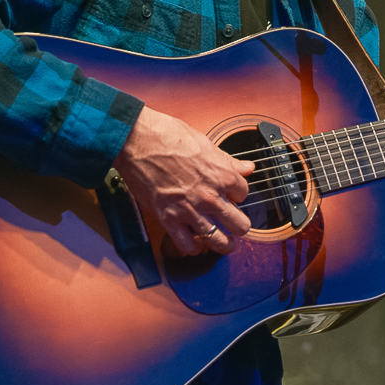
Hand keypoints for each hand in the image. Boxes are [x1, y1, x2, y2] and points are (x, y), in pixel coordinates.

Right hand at [114, 107, 255, 256]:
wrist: (137, 141)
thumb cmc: (168, 136)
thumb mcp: (206, 144)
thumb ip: (229, 162)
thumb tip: (247, 167)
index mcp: (223, 176)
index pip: (244, 194)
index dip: (238, 194)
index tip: (231, 194)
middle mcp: (210, 197)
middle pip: (240, 225)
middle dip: (240, 225)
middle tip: (235, 224)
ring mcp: (190, 210)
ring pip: (218, 241)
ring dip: (224, 243)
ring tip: (225, 243)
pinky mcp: (168, 219)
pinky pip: (187, 245)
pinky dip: (193, 247)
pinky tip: (195, 243)